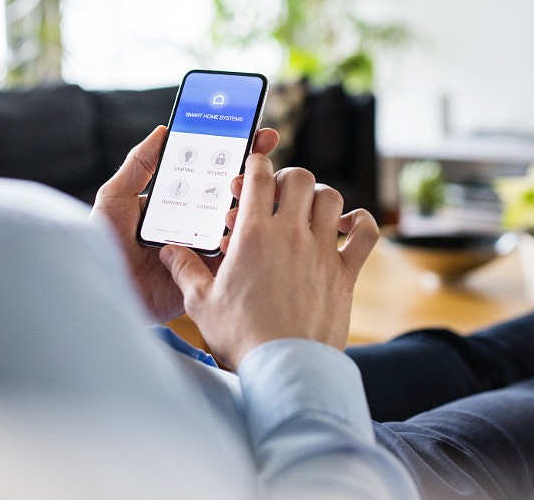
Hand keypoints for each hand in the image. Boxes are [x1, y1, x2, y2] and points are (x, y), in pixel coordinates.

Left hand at [91, 125, 279, 323]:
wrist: (106, 289)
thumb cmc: (104, 244)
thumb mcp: (116, 198)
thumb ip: (138, 164)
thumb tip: (163, 131)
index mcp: (179, 201)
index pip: (212, 172)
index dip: (236, 152)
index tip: (256, 133)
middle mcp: (197, 221)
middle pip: (234, 194)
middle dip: (255, 172)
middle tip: (260, 155)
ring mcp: (206, 246)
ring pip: (240, 221)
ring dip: (250, 201)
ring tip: (240, 189)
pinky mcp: (210, 273)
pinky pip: (235, 255)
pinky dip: (242, 239)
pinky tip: (234, 225)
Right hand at [160, 154, 379, 367]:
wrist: (284, 368)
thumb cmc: (241, 337)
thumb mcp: (201, 303)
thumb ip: (185, 269)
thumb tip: (167, 251)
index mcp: (254, 235)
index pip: (260, 176)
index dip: (256, 165)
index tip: (252, 172)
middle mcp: (291, 235)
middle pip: (300, 178)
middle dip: (287, 179)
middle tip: (277, 195)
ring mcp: (322, 251)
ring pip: (332, 198)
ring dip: (319, 197)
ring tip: (307, 210)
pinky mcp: (344, 273)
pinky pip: (365, 233)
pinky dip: (360, 222)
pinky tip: (346, 227)